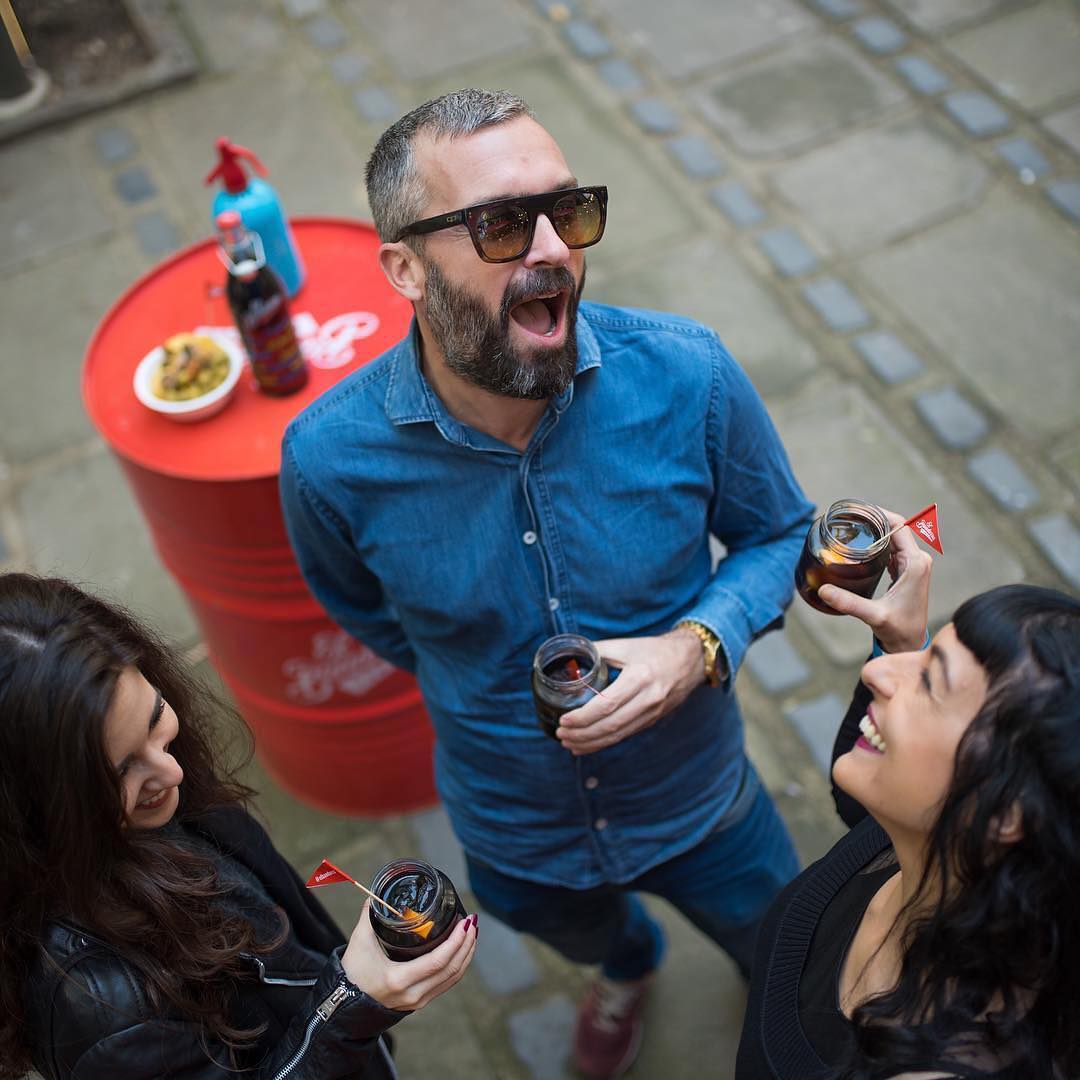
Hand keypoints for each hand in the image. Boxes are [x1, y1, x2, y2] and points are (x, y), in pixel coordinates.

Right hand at [341, 900, 476, 1011]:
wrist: (344, 1005)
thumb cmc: (352, 973)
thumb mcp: (359, 942)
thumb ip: (370, 915)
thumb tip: (376, 894)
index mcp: (399, 979)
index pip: (438, 961)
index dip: (456, 941)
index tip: (465, 922)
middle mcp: (413, 994)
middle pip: (451, 969)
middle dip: (467, 944)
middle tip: (472, 921)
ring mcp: (418, 1000)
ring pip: (453, 978)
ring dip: (466, 954)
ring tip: (472, 933)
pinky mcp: (420, 1002)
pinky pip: (446, 983)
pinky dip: (458, 965)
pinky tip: (462, 951)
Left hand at [555, 630, 702, 754]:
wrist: (691, 660)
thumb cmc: (655, 650)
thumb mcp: (626, 645)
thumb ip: (597, 651)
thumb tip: (569, 657)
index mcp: (640, 677)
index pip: (607, 704)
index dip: (583, 716)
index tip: (564, 719)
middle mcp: (649, 699)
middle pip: (612, 725)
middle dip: (583, 734)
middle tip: (561, 735)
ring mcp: (652, 713)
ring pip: (618, 735)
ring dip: (591, 743)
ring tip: (569, 744)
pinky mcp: (653, 720)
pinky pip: (625, 735)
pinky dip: (605, 742)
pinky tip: (588, 745)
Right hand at [817, 509, 931, 652]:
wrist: (910, 643)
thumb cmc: (899, 630)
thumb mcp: (874, 615)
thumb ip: (849, 602)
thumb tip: (823, 590)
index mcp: (915, 564)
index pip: (899, 526)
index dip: (879, 514)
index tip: (857, 511)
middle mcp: (917, 560)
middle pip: (896, 527)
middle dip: (873, 519)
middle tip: (848, 516)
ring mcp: (913, 565)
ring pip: (894, 536)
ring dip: (875, 529)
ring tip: (851, 525)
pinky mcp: (907, 571)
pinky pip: (893, 547)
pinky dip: (878, 541)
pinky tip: (861, 542)